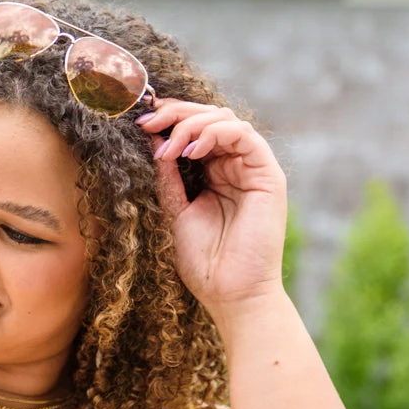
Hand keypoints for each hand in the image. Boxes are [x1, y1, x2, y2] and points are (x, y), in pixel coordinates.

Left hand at [136, 98, 288, 317]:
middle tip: (148, 122)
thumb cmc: (205, 263)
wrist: (231, 294)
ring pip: (225, 120)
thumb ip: (168, 177)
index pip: (195, 131)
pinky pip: (244, 134)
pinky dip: (216, 133)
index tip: (140, 123)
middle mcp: (234, 167)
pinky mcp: (268, 175)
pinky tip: (192, 151)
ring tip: (169, 146)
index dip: (169, 120)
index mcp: (214, 174)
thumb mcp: (176, 212)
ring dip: (192, 124)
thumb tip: (153, 140)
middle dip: (176, 114)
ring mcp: (252, 169)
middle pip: (209, 118)